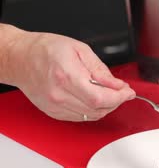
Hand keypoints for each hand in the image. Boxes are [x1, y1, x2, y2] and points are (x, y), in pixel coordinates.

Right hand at [3, 27, 134, 121]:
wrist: (20, 58)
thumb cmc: (46, 49)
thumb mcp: (79, 49)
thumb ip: (100, 69)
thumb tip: (117, 84)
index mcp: (67, 76)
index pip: (101, 97)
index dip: (119, 97)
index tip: (128, 92)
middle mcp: (60, 95)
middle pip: (98, 109)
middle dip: (116, 101)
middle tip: (122, 91)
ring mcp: (56, 106)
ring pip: (91, 116)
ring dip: (106, 107)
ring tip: (110, 94)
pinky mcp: (54, 113)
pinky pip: (81, 118)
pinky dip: (93, 111)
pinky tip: (95, 99)